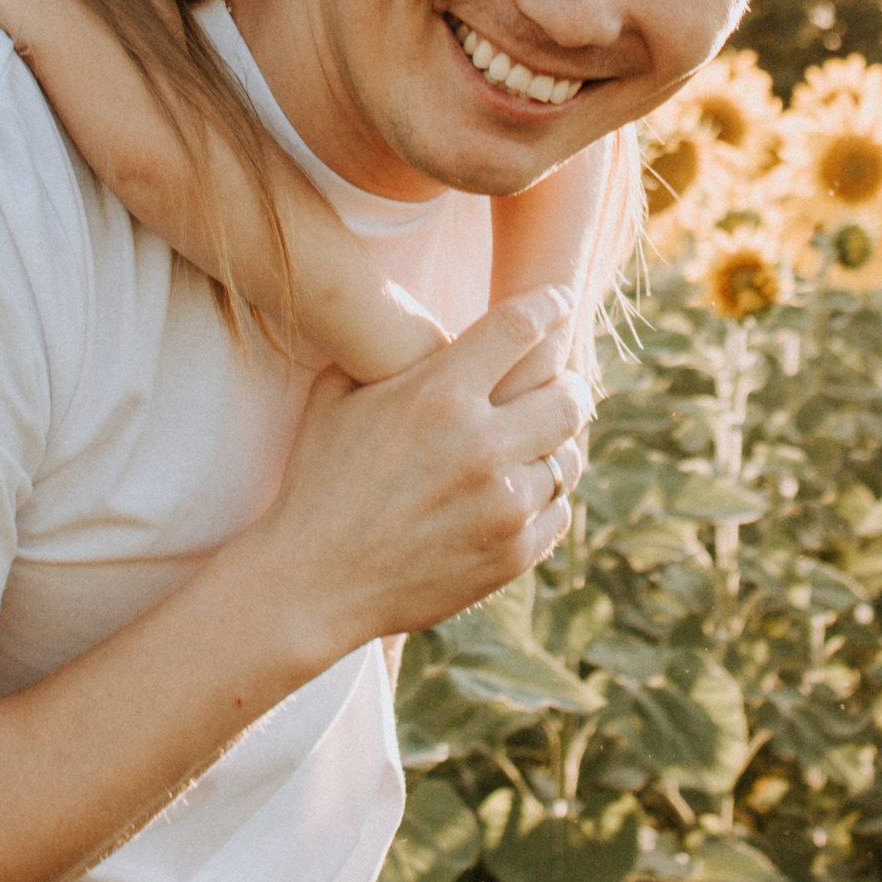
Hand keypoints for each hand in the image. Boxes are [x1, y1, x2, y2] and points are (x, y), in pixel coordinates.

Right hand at [256, 287, 590, 663]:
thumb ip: (384, 354)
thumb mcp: (336, 398)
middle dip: (567, 385)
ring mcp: (504, 505)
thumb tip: (419, 324)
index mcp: (439, 395)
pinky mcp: (513, 554)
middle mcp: (483, 445)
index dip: (549, 304)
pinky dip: (541, 499)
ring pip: (568, 459)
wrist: (313, 581)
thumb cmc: (319, 482)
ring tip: (533, 446)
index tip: (559, 300)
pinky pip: (557, 511)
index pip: (521, 326)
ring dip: (552, 448)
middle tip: (560, 386)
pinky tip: (515, 494)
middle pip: (568, 396)